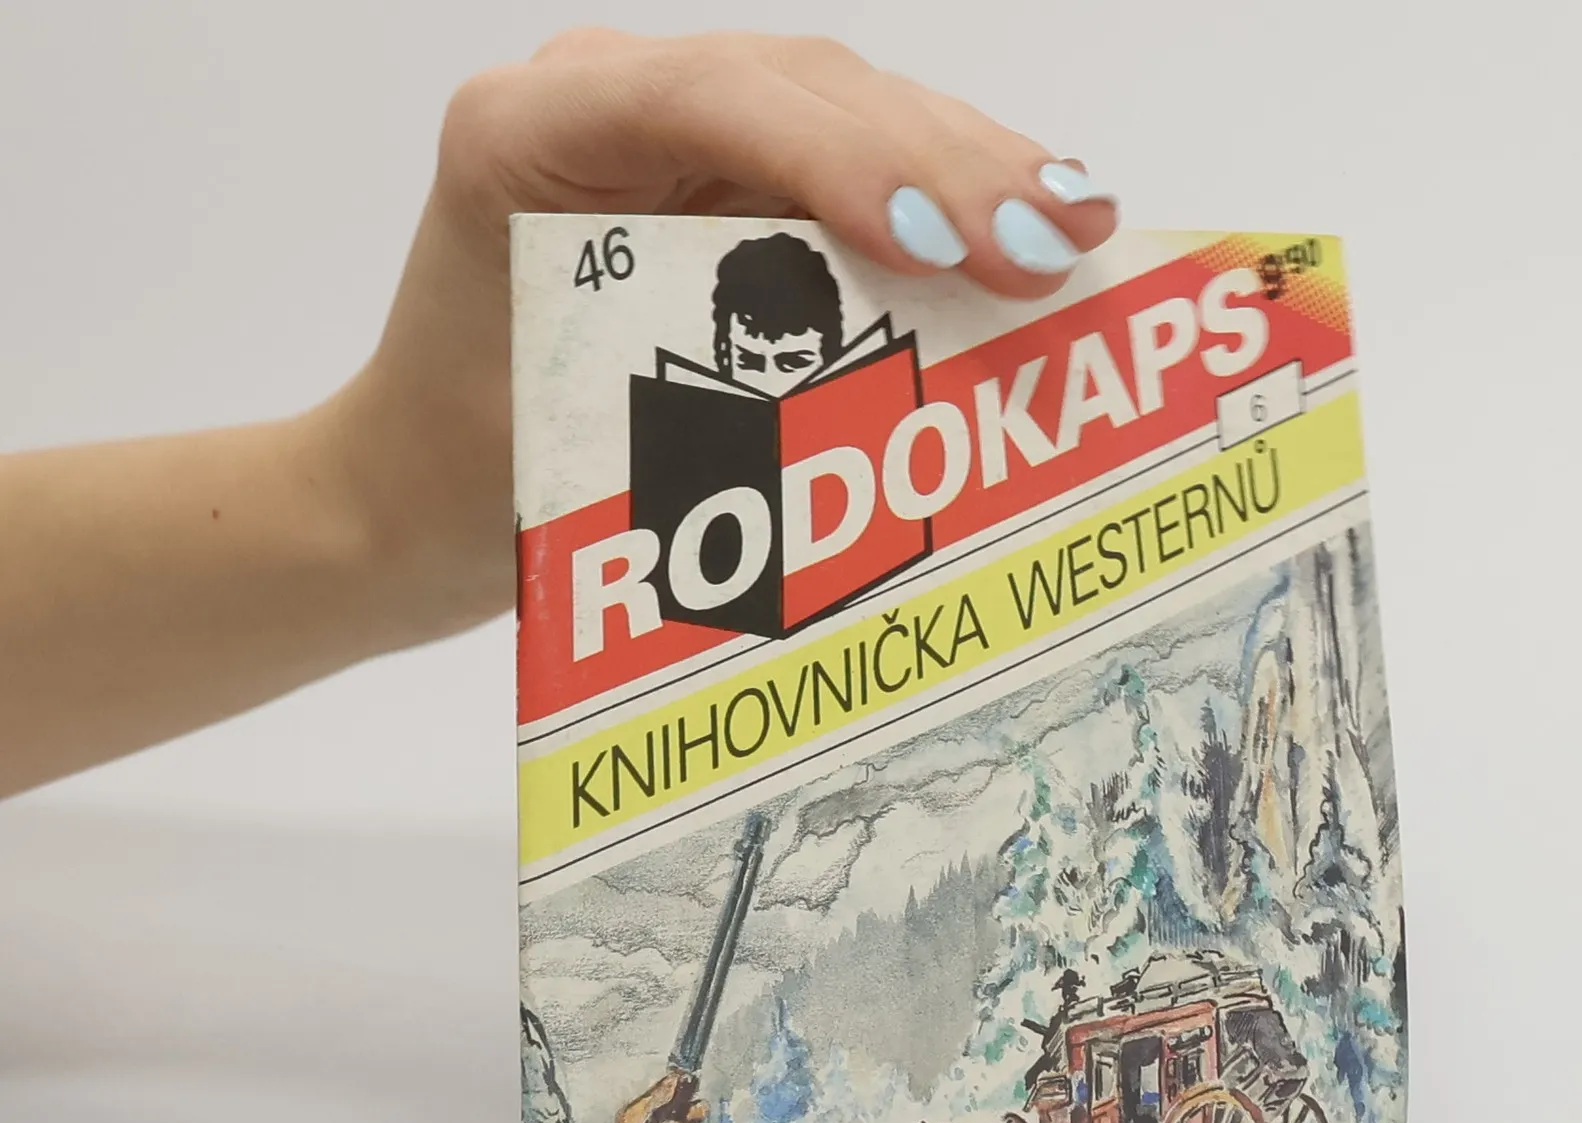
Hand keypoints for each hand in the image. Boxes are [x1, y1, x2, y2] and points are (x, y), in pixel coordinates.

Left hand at [326, 31, 1120, 646]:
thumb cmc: (477, 482)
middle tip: (1054, 241)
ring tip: (1078, 225)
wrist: (420, 493)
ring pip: (846, 108)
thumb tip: (892, 423)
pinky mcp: (724, 178)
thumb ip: (704, 408)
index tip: (931, 238)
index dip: (833, 156)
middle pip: (800, 87)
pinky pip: (849, 160)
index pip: (705, 103)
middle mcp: (602, 103)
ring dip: (971, 167)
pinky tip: (1031, 220)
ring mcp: (669, 131)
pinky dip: (944, 194)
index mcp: (527, 135)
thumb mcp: (578, 447)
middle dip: (940, 163)